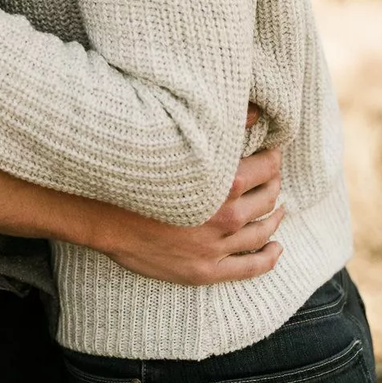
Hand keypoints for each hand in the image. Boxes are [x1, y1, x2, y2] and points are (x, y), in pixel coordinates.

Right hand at [96, 147, 283, 284]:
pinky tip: (275, 249)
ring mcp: (217, 247)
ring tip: (278, 209)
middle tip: (272, 178)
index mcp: (224, 182)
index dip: (272, 158)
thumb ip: (220, 129)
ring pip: (262, 232)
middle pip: (267, 200)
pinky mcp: (205, 271)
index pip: (266, 169)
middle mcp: (227, 216)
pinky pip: (250, 268)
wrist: (103, 214)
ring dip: (275, 218)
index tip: (271, 152)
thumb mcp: (178, 142)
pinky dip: (268, 258)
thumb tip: (254, 112)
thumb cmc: (139, 170)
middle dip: (274, 186)